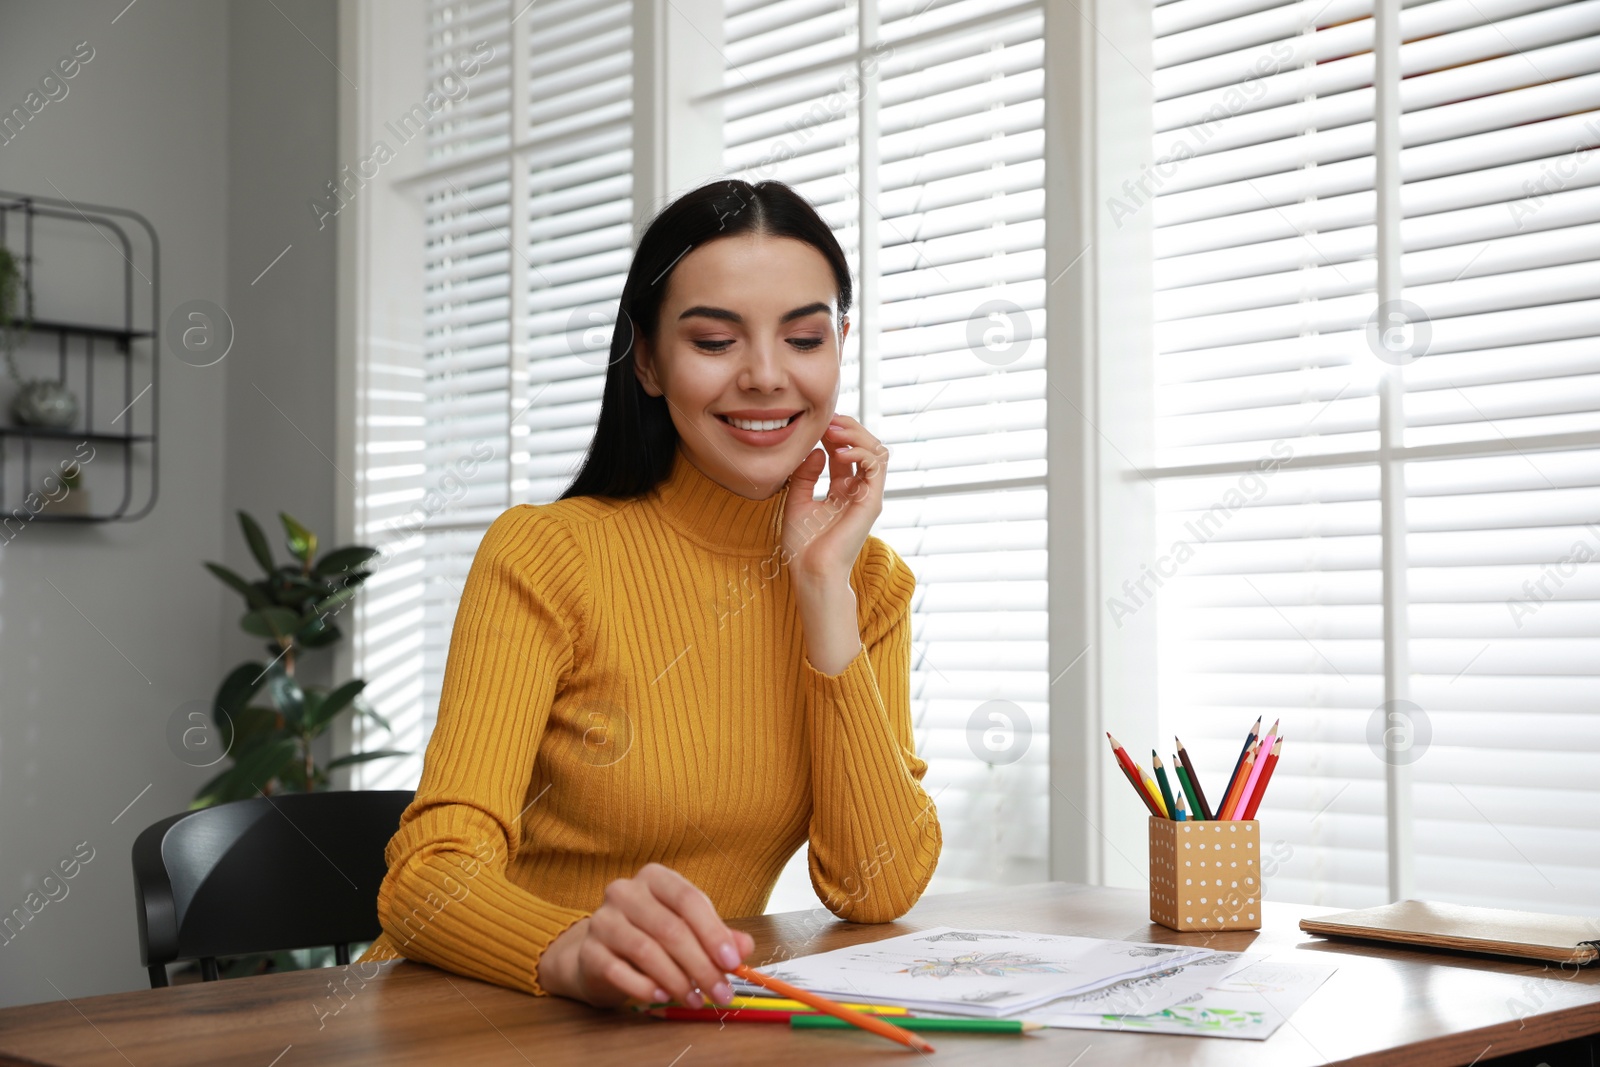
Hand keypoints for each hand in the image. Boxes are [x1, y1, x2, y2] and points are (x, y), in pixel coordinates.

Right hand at [534, 863, 754, 1008]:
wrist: (598, 956)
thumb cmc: (650, 937)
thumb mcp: (687, 930)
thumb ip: (717, 936)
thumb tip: (744, 948)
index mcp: (655, 878)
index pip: (688, 899)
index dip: (713, 931)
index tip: (733, 962)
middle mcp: (625, 892)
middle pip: (670, 928)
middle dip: (701, 965)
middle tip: (721, 993)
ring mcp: (602, 920)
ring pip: (646, 951)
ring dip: (678, 981)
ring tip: (696, 1000)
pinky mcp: (588, 951)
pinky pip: (619, 971)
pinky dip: (646, 987)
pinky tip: (663, 997)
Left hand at [781, 414, 887, 584]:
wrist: (811, 571)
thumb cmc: (804, 545)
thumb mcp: (797, 500)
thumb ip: (805, 475)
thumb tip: (817, 451)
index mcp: (842, 490)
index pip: (846, 451)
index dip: (834, 433)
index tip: (816, 424)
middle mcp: (858, 490)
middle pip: (865, 446)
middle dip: (848, 428)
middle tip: (827, 422)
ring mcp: (867, 495)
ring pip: (877, 451)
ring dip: (856, 435)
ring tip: (833, 432)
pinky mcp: (871, 502)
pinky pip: (876, 466)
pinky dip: (860, 452)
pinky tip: (839, 452)